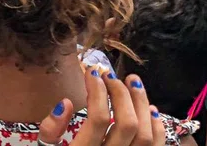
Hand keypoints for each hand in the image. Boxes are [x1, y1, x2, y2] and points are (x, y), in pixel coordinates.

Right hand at [38, 70, 166, 145]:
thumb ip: (50, 132)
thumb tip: (65, 103)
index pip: (97, 118)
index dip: (97, 90)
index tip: (91, 72)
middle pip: (127, 123)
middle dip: (121, 93)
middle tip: (111, 75)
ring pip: (146, 134)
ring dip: (142, 103)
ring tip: (132, 82)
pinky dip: (157, 125)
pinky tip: (150, 109)